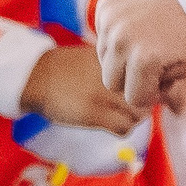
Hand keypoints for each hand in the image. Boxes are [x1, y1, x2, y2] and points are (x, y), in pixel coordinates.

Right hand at [20, 43, 143, 130]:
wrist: (34, 76)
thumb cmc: (65, 67)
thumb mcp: (95, 56)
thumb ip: (119, 65)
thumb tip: (144, 78)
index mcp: (116, 58)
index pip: (150, 74)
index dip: (151, 86)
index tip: (145, 91)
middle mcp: (113, 75)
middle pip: (150, 95)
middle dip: (147, 103)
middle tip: (136, 107)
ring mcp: (103, 95)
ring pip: (140, 114)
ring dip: (135, 118)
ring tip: (122, 116)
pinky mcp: (93, 114)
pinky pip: (123, 128)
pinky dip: (123, 130)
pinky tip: (112, 125)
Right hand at [97, 0, 185, 110]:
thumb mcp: (185, 67)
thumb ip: (162, 87)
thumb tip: (141, 97)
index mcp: (144, 60)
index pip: (133, 98)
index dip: (148, 95)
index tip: (159, 84)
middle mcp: (121, 41)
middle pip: (111, 82)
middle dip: (130, 80)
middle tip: (149, 68)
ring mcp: (109, 22)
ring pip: (103, 58)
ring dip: (120, 58)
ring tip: (142, 45)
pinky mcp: (104, 6)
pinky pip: (101, 34)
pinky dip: (115, 36)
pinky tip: (135, 27)